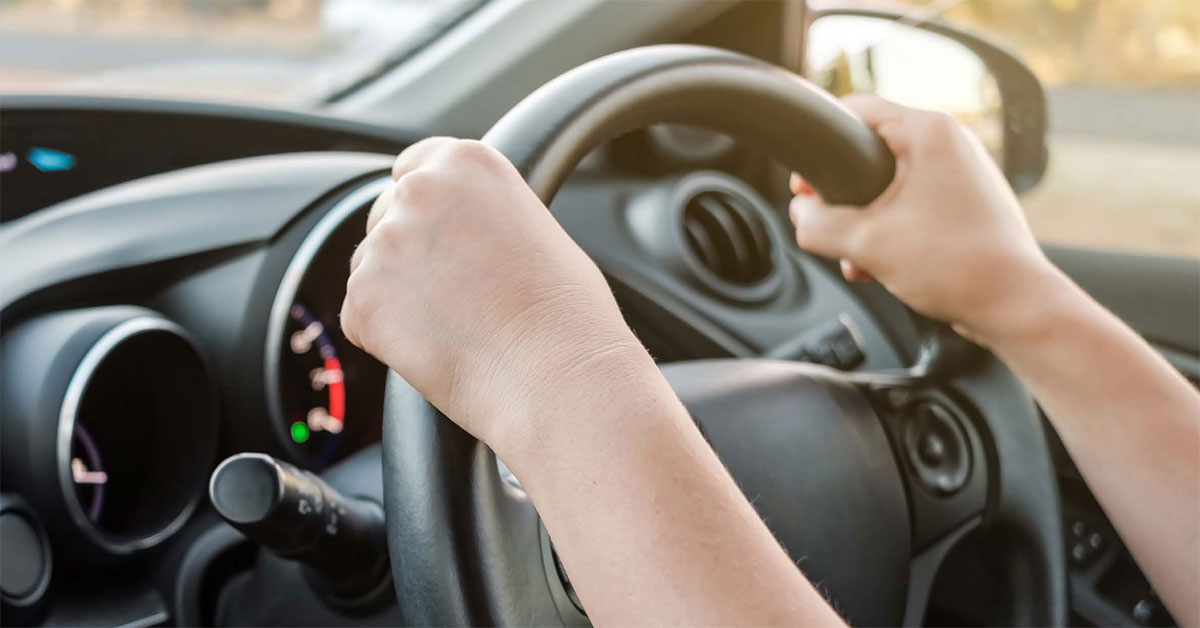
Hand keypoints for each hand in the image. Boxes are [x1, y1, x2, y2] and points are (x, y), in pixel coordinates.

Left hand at [340, 138, 645, 451]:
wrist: (556, 372)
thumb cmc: (566, 312)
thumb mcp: (535, 228)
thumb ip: (484, 212)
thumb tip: (458, 232)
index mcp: (466, 162)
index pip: (414, 166)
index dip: (427, 207)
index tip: (440, 234)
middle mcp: (419, 190)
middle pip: (386, 214)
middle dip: (409, 251)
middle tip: (455, 294)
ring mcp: (385, 243)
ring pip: (370, 266)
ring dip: (397, 293)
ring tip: (456, 326)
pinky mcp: (363, 298)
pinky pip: (361, 315)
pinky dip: (387, 336)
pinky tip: (437, 348)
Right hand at [788, 94, 1064, 343]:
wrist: (1014, 307)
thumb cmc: (956, 266)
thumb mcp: (865, 244)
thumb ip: (818, 225)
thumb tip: (800, 215)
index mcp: (930, 132)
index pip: (856, 110)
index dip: (820, 145)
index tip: (804, 183)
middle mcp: (951, 143)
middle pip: (870, 154)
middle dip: (842, 197)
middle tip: (827, 224)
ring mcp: (964, 174)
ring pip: (891, 186)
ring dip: (864, 222)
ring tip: (856, 258)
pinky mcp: (969, 204)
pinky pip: (915, 206)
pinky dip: (891, 230)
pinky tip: (879, 266)